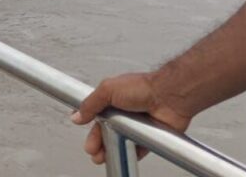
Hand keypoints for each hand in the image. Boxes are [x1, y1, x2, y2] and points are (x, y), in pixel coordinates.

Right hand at [69, 72, 194, 164]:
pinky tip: (123, 155)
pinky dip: (130, 154)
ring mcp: (135, 126)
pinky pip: (136, 149)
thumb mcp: (107, 90)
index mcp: (112, 101)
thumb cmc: (143, 87)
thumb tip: (76, 116)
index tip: (88, 140)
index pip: (96, 119)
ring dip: (111, 151)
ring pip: (120, 142)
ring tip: (104, 157)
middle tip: (94, 152)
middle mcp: (123, 114)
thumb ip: (90, 103)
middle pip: (106, 133)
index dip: (91, 131)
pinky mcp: (147, 137)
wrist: (168, 96)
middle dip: (98, 144)